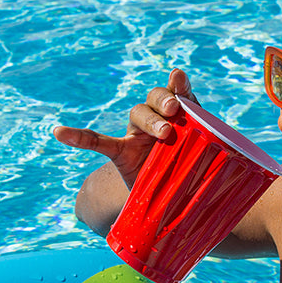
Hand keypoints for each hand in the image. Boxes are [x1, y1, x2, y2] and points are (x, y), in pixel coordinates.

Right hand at [53, 69, 196, 188]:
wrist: (166, 200)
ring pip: (138, 114)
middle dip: (164, 102)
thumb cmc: (189, 173)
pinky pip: (97, 142)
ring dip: (150, 118)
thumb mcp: (202, 154)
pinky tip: (59, 132)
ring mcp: (136, 135)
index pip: (178, 95)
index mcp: (180, 119)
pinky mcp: (120, 153)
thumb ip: (206, 136)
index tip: (180, 82)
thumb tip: (221, 134)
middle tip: (174, 113)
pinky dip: (79, 137)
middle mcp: (156, 120)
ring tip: (164, 131)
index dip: (179, 88)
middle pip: (155, 100)